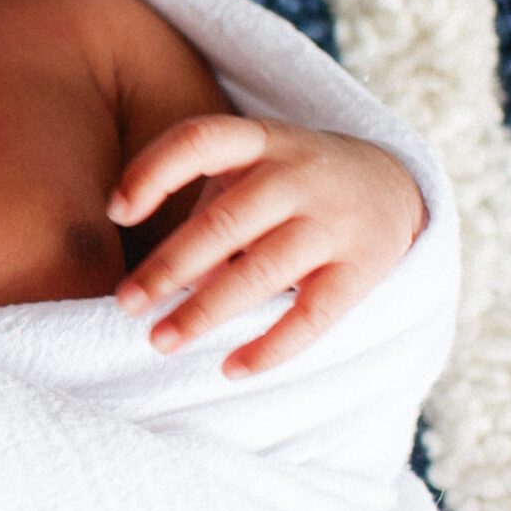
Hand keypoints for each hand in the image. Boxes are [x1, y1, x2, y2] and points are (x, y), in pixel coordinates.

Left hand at [108, 116, 424, 378]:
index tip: (115, 213)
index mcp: (260, 141)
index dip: (152, 173)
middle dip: (168, 269)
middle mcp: (298, 176)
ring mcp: (334, 222)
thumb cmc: (288, 184)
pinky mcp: (363, 269)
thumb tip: (170, 287)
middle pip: (224, 223)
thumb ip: (208, 218)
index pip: (199, 141)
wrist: (394, 185)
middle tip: (126, 304)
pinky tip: (230, 369)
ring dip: (205, 312)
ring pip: (262, 273)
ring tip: (160, 341)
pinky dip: (270, 347)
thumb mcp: (248, 175)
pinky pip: (313, 316)